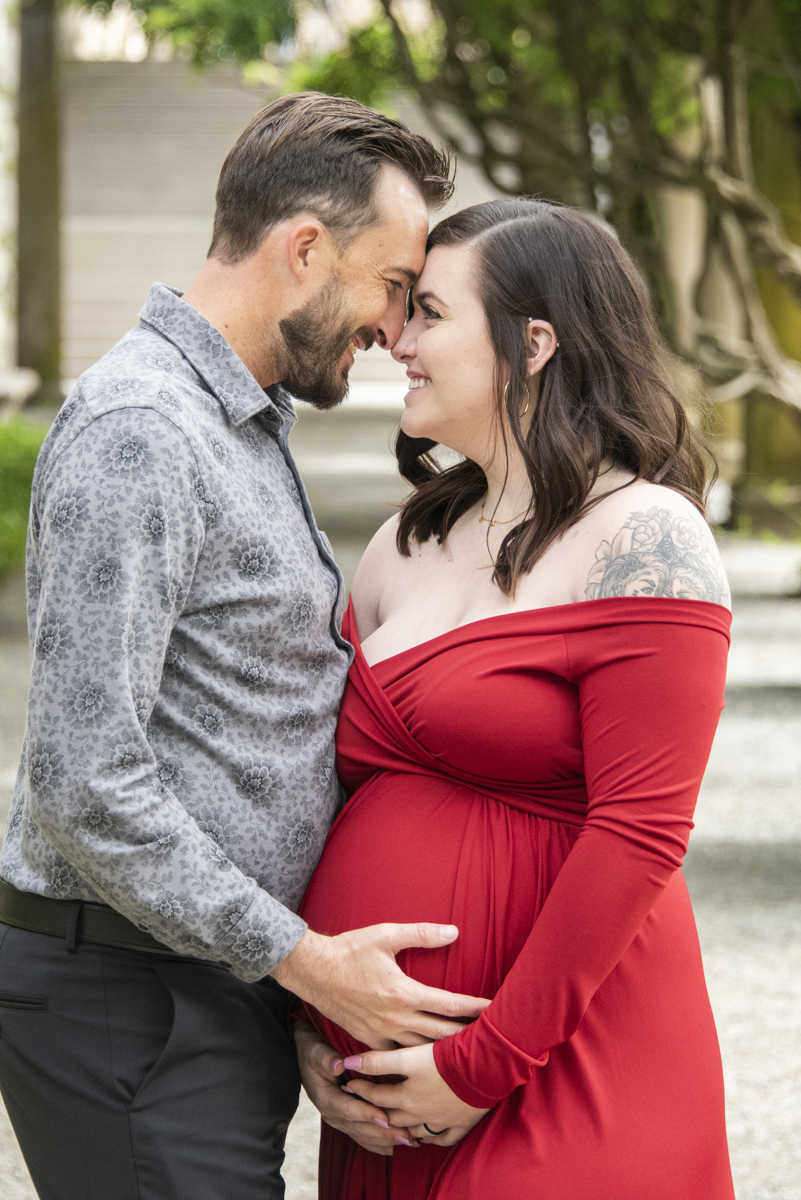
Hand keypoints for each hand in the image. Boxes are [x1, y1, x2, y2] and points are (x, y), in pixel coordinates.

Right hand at [272, 923, 489, 1049]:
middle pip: (442, 1033)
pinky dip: (417, 1058)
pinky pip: (399, 1055)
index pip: (449, 1004)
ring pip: (422, 1050)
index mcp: (404, 993)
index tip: (494, 1009)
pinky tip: (430, 1060)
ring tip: (467, 1052)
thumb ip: (422, 934)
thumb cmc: (350, 950)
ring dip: (445, 1051)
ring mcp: (382, 1034)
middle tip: (491, 1038)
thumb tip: (453, 931)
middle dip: (468, 1035)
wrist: (314, 972)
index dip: (474, 1007)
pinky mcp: (370, 1041)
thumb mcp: (386, 935)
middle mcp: (396, 1019)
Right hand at [293, 1023, 417, 1155]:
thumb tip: (338, 1065)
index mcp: (326, 1099)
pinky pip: (365, 1138)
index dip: (367, 1114)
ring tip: (410, 1142)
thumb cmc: (313, 1053)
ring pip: (364, 1136)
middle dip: (383, 1133)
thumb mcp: (315, 1051)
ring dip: (386, 1141)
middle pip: (360, 1128)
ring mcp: (341, 1121)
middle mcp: (333, 1115)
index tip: (385, 1117)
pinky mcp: (347, 1122)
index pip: (348, 1109)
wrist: (304, 1058)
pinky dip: (382, 1144)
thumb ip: (326, 1059)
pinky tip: (399, 1145)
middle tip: (406, 1135)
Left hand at [342, 1043, 490, 1147]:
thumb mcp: (408, 1057)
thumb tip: (347, 1063)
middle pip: (392, 1117)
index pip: (376, 1096)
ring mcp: (441, 1121)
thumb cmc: (446, 1058)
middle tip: (366, 1104)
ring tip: (393, 1121)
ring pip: (415, 1131)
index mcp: (406, 1098)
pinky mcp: (461, 1123)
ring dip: (402, 1127)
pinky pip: (442, 1139)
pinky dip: (431, 1137)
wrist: (485, 1067)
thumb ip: (377, 1061)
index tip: (349, 1083)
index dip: (360, 1088)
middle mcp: (421, 1115)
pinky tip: (425, 1135)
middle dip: (377, 1110)